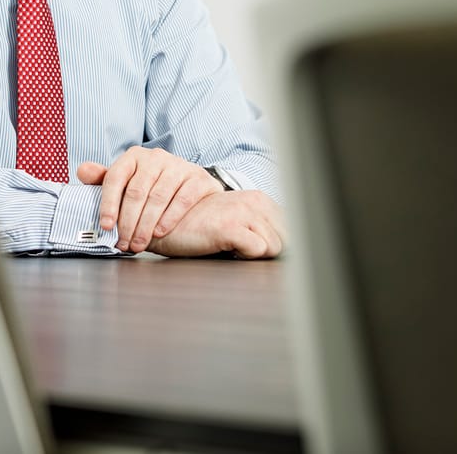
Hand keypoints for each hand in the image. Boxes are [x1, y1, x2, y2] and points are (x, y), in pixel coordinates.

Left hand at [76, 147, 221, 253]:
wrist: (197, 196)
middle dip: (128, 222)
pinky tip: (160, 232)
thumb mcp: (129, 185)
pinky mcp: (197, 178)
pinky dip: (168, 218)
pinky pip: (181, 199)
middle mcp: (156, 157)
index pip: (115, 178)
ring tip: (139, 244)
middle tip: (123, 243)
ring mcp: (178, 166)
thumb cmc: (156, 191)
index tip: (106, 226)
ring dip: (145, 225)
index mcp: (134, 157)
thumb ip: (105, 180)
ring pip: (157, 197)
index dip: (108, 204)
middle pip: (136, 191)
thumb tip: (82, 171)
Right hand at [147, 190, 285, 258]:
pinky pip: (258, 250)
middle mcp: (254, 200)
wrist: (164, 224)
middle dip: (270, 251)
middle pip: (287, 240)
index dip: (280, 244)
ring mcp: (242, 212)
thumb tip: (289, 249)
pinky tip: (227, 252)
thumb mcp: (237, 219)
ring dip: (256, 255)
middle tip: (245, 251)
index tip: (263, 250)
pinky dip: (246, 257)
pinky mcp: (229, 227)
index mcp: (259, 198)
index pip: (292, 228)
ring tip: (234, 250)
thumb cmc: (201, 226)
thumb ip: (262, 227)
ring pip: (275, 247)